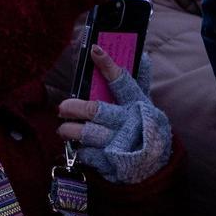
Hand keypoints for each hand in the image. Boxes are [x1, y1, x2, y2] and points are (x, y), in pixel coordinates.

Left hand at [57, 47, 171, 183]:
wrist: (151, 165)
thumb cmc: (145, 127)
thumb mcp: (145, 104)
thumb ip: (140, 81)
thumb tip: (142, 55)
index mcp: (138, 105)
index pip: (122, 81)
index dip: (108, 65)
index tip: (95, 50)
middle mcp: (128, 123)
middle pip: (96, 111)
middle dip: (76, 107)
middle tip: (64, 106)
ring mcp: (119, 144)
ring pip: (88, 134)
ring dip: (70, 130)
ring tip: (63, 128)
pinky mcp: (110, 162)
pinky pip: (88, 154)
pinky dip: (81, 150)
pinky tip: (79, 146)